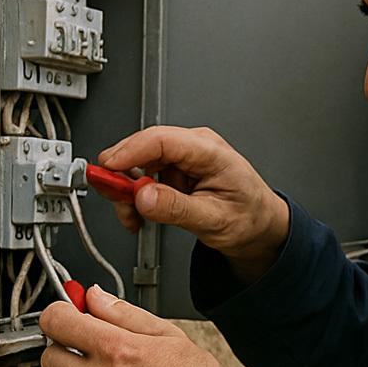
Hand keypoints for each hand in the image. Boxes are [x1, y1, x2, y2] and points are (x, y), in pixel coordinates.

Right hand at [99, 126, 290, 285]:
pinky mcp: (174, 171)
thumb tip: (143, 197)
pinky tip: (139, 213)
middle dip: (123, 175)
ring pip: (138, 164)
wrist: (260, 227)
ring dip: (127, 190)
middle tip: (114, 199)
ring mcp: (183, 159)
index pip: (161, 139)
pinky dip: (135, 196)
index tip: (107, 169)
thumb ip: (176, 209)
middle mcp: (194, 148)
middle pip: (143, 149)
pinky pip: (143, 177)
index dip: (129, 152)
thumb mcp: (214, 220)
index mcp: (210, 151)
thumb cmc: (249, 218)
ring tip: (133, 217)